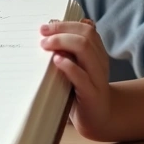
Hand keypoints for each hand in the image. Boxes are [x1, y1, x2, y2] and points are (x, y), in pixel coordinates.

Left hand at [40, 19, 113, 140]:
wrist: (99, 119)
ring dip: (63, 42)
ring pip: (86, 50)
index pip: (86, 29)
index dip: (66, 24)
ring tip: (46, 45)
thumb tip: (50, 31)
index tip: (46, 26)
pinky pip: (82, 77)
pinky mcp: (92, 95)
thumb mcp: (77, 68)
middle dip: (62, 30)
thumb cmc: (81, 91)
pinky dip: (69, 66)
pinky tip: (56, 61)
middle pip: (86, 35)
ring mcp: (97, 78)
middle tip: (42, 34)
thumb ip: (69, 52)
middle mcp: (100, 62)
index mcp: (97, 53)